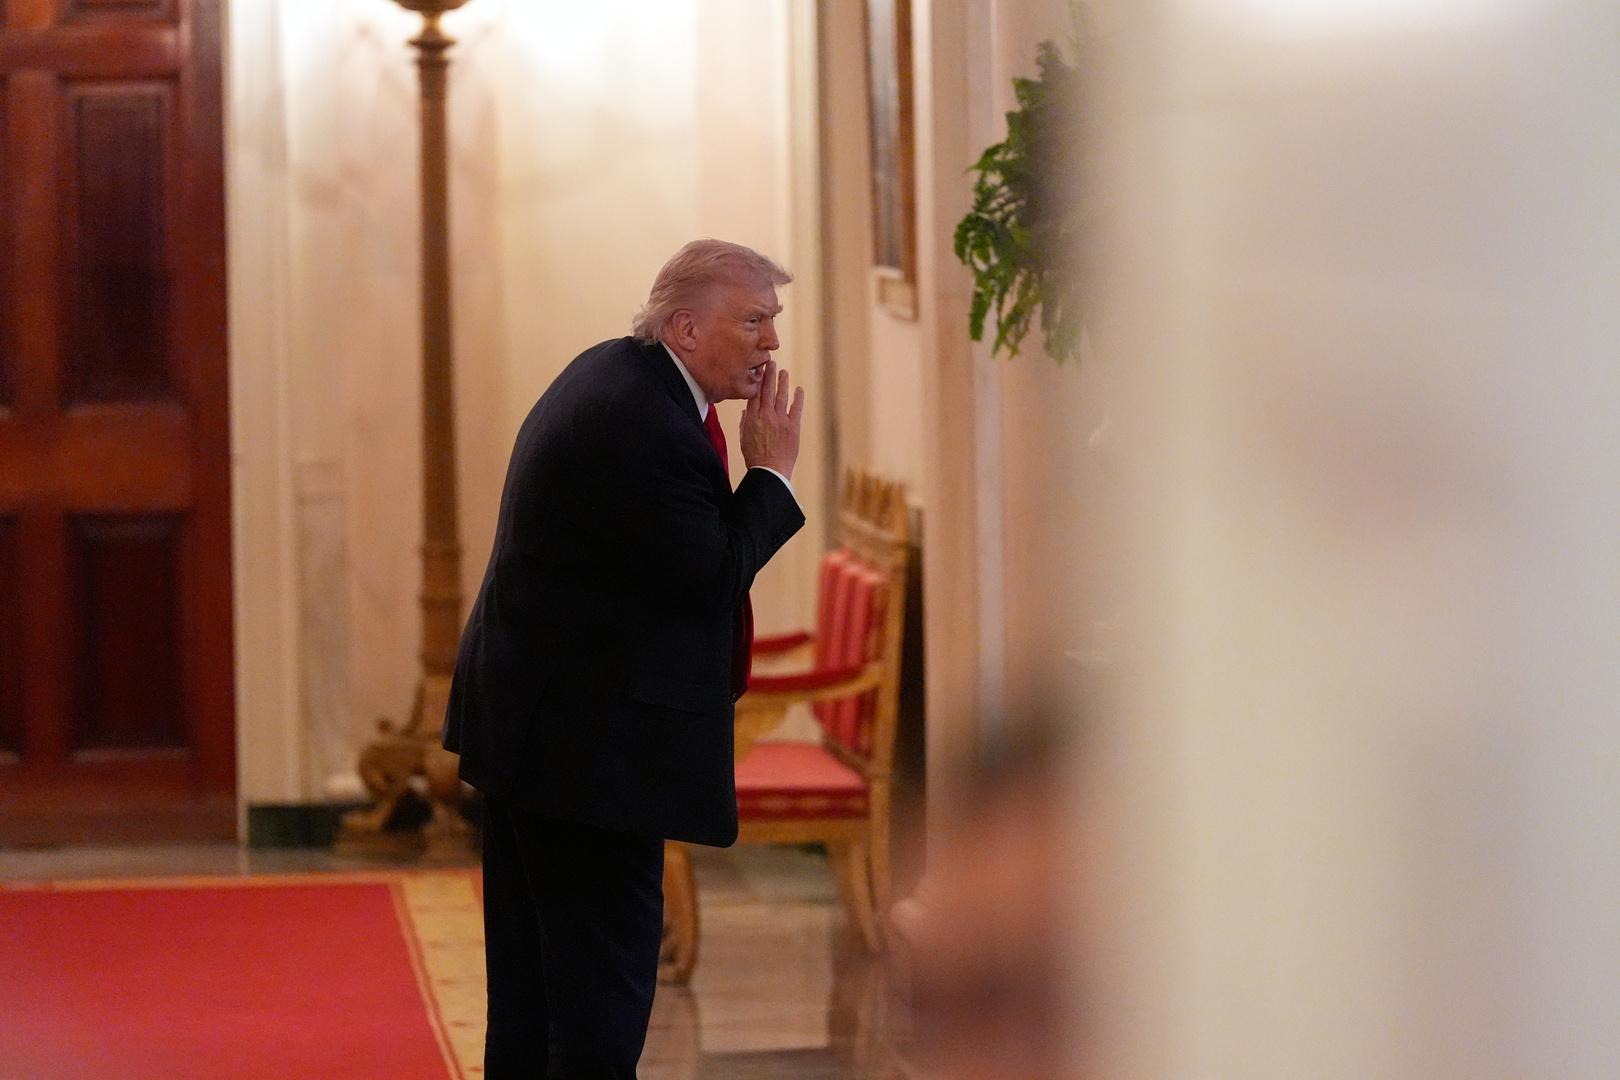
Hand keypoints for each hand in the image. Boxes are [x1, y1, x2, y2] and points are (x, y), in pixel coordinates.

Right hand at [739, 359, 803, 480]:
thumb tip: (746, 411)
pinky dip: (798, 397)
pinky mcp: (792, 426)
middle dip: (769, 375)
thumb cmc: (755, 457)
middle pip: (767, 390)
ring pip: (781, 396)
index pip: (754, 394)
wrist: (769, 470)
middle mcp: (765, 416)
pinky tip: (799, 389)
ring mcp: (780, 420)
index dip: (757, 381)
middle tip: (771, 363)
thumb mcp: (743, 438)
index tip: (758, 371)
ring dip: (782, 382)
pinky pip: (796, 408)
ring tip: (783, 372)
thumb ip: (744, 423)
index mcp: (752, 418)